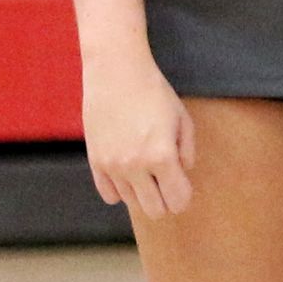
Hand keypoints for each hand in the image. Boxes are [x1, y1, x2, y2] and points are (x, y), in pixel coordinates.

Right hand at [82, 48, 195, 217]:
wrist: (115, 71)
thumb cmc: (154, 92)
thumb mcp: (182, 119)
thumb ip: (187, 151)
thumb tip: (181, 172)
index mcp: (162, 157)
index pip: (178, 200)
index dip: (184, 196)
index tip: (182, 184)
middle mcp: (135, 166)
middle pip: (155, 210)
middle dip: (165, 201)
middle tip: (165, 182)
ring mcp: (112, 165)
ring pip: (132, 202)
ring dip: (142, 191)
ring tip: (144, 168)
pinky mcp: (95, 160)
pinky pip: (108, 194)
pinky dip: (120, 190)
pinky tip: (126, 173)